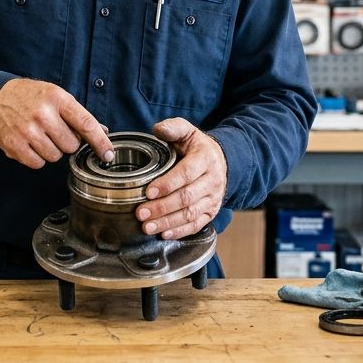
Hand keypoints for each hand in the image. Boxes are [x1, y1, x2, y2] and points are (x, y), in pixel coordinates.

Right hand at [0, 78, 113, 169]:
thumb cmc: (31, 97)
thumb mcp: (56, 96)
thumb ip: (78, 115)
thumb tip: (102, 131)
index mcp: (58, 99)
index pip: (86, 124)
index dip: (100, 142)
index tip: (108, 154)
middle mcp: (43, 114)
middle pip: (71, 145)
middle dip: (66, 142)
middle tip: (54, 131)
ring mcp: (27, 130)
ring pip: (55, 157)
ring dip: (50, 150)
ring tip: (39, 135)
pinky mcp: (14, 144)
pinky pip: (37, 163)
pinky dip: (36, 157)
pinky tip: (30, 144)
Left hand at [137, 118, 226, 239]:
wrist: (221, 161)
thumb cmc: (197, 148)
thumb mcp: (188, 132)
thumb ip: (173, 128)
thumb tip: (158, 129)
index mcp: (205, 159)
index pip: (186, 173)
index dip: (167, 184)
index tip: (148, 191)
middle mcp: (212, 180)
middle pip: (186, 197)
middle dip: (162, 207)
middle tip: (141, 213)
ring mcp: (213, 198)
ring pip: (190, 214)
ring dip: (168, 222)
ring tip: (147, 226)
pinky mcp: (211, 212)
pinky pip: (197, 225)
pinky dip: (180, 231)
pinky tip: (164, 234)